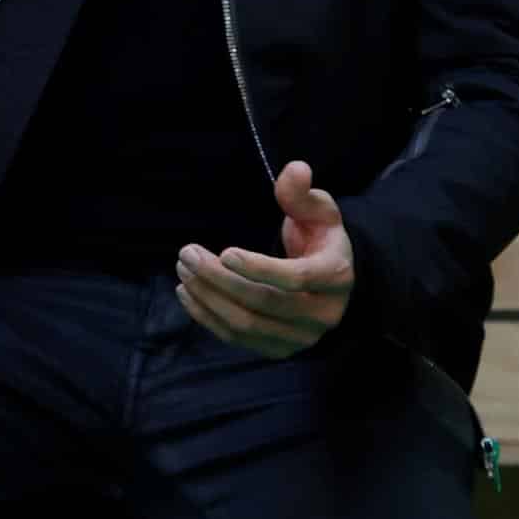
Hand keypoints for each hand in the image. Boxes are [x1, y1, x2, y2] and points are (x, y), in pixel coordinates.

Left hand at [174, 160, 354, 358]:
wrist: (330, 279)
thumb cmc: (320, 237)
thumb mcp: (318, 210)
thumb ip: (301, 193)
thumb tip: (295, 169)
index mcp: (335, 276)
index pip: (296, 279)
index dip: (259, 268)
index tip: (224, 252)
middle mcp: (322, 314)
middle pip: (264, 303)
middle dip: (220, 279)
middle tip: (187, 254)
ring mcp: (301, 337)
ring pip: (247, 325)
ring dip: (209, 299)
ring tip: (183, 271)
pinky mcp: (279, 349)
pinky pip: (238, 340)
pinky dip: (209, 318)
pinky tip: (188, 294)